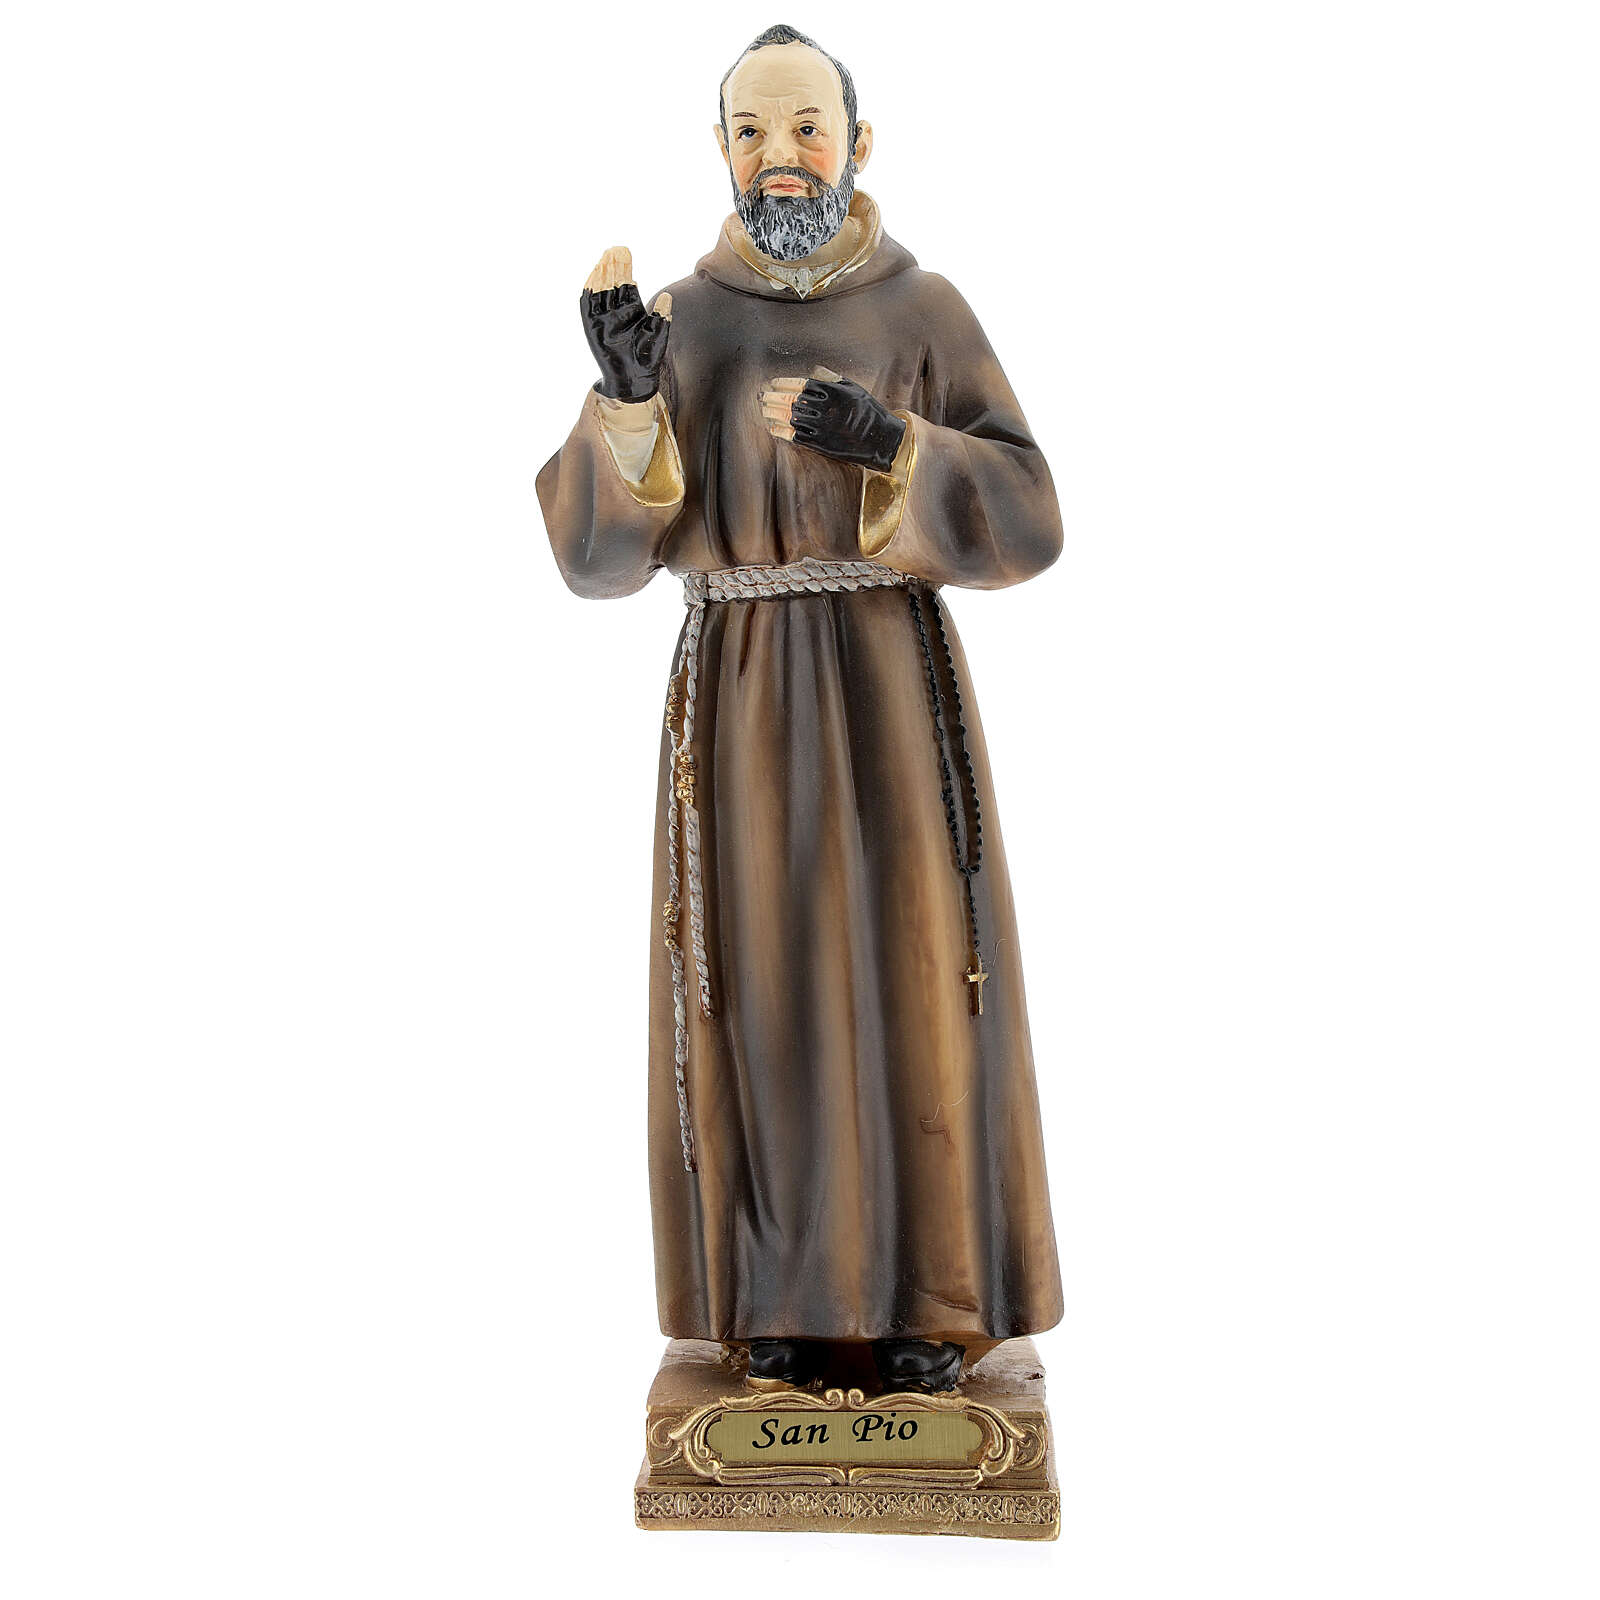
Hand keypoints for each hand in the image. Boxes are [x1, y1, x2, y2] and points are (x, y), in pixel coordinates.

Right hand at [581, 246, 672, 402]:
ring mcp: (603, 321)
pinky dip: (590, 293)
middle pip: (612, 285)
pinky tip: (592, 278)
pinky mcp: (593, 330)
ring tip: (604, 259)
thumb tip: (668, 297)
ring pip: (601, 293)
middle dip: (613, 267)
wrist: (633, 382)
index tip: (625, 253)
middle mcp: (616, 314)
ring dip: (602, 276)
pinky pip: (589, 308)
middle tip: (615, 249)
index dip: (625, 270)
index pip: (626, 287)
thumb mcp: (658, 335)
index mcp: (632, 313)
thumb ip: (661, 316)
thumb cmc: (647, 360)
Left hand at [762, 375, 906, 472]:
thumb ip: (832, 379)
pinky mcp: (821, 443)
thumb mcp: (853, 388)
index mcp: (831, 391)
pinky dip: (781, 431)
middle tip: (762, 396)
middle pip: (791, 400)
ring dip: (773, 413)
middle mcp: (825, 407)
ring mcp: (822, 426)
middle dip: (773, 397)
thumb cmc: (867, 410)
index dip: (783, 383)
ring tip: (764, 410)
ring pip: (790, 418)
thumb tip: (814, 371)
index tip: (773, 383)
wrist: (880, 438)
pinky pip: (796, 436)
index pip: (800, 384)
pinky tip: (773, 427)